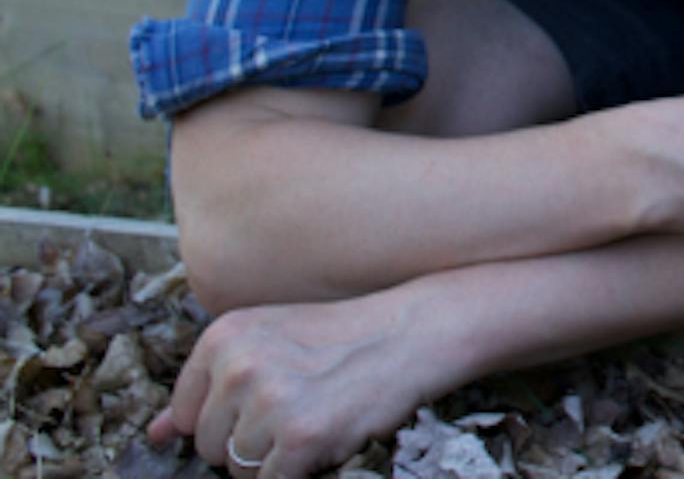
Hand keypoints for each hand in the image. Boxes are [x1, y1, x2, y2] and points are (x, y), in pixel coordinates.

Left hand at [146, 288, 444, 476]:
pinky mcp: (301, 436)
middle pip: (208, 445)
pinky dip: (297, 472)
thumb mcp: (270, 340)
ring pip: (239, 468)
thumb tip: (154, 433)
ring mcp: (270, 401)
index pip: (184, 414)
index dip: (225, 421)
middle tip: (297, 409)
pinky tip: (325, 437)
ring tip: (314, 418)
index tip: (264, 405)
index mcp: (223, 336)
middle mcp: (239, 365)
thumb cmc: (344, 337)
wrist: (415, 331)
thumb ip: (211, 385)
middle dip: (248, 442)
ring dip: (274, 458)